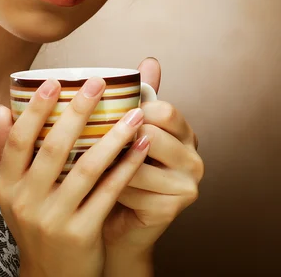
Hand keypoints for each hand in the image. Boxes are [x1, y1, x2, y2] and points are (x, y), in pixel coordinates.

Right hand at [0, 76, 151, 276]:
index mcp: (8, 186)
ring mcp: (54, 219)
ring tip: (134, 112)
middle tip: (97, 83)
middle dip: (77, 111)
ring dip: (113, 137)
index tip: (54, 81)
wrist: (51, 276)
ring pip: (86, 168)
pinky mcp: (81, 233)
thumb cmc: (35, 221)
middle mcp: (26, 201)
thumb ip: (5, 151)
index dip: (35, 109)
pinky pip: (108, 192)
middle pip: (53, 148)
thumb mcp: (12, 191)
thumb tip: (0, 109)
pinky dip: (126, 166)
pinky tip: (140, 146)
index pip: (18, 140)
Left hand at [102, 57, 204, 257]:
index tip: (106, 111)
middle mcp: (193, 158)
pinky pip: (132, 189)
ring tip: (87, 160)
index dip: (134, 110)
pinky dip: (110, 185)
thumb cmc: (117, 167)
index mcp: (184, 133)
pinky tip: (96, 185)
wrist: (113, 220)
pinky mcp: (171, 209)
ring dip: (108, 162)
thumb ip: (139, 96)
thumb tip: (150, 61)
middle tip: (89, 137)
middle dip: (117, 136)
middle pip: (153, 135)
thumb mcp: (127, 128)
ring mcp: (186, 186)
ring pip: (138, 162)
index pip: (164, 110)